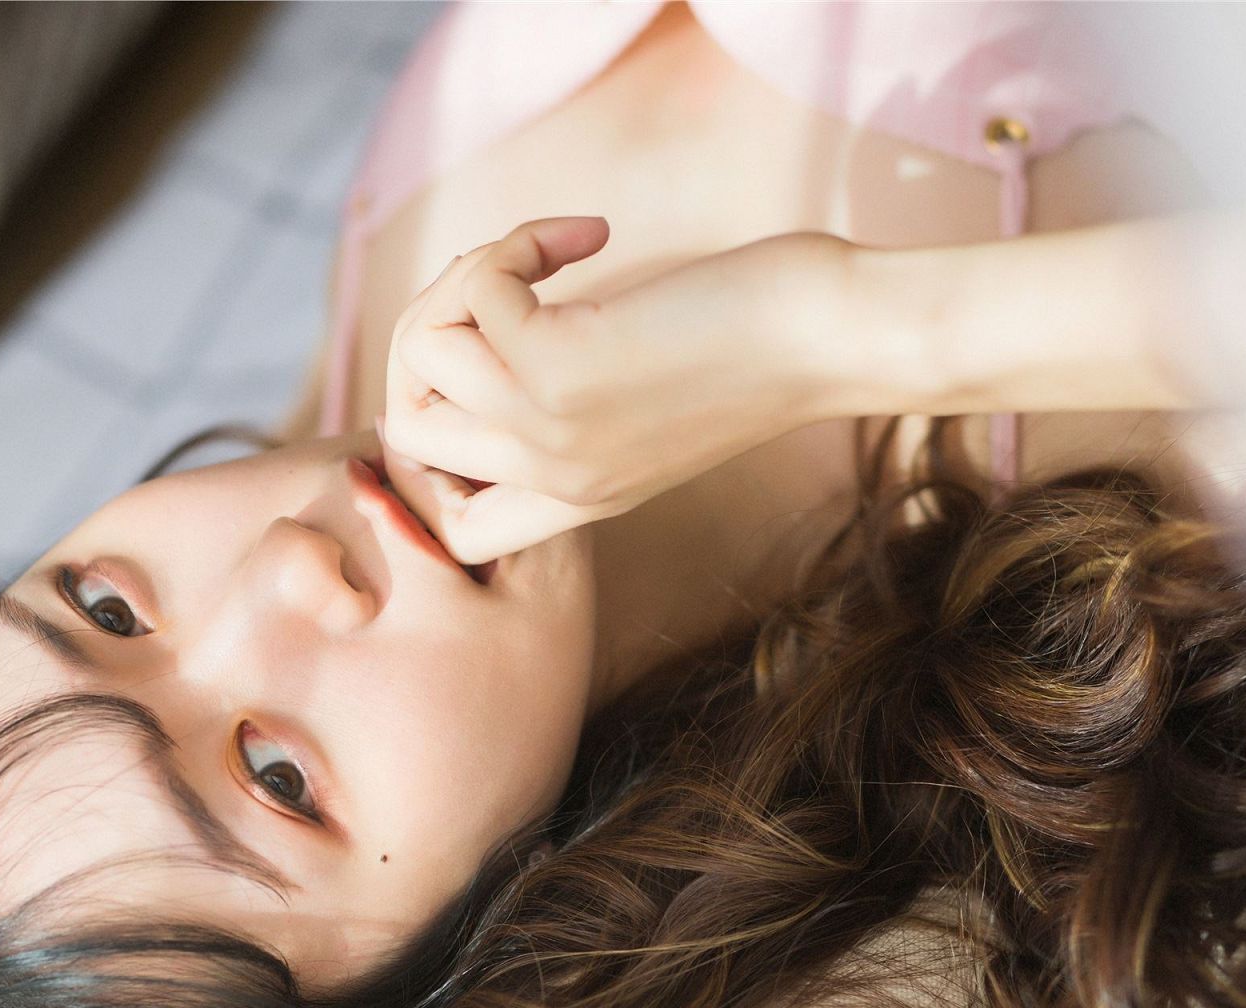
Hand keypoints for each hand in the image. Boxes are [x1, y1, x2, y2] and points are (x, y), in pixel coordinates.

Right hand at [379, 220, 857, 562]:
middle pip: (408, 433)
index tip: (475, 374)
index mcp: (578, 500)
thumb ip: (574, 388)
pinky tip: (588, 237)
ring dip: (469, 275)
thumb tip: (488, 314)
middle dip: (431, 338)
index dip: (434, 461)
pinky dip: (516, 244)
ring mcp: (548, 431)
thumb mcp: (654, 392)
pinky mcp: (557, 369)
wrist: (837, 340)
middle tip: (503, 287)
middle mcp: (553, 479)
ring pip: (422, 353)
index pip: (456, 531)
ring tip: (546, 254)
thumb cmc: (770, 345)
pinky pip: (475, 290)